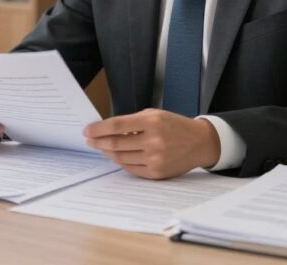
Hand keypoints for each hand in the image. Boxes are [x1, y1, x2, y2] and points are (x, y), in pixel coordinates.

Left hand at [83, 109, 220, 178]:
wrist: (199, 143)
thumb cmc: (174, 126)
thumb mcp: (155, 115)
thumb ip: (132, 122)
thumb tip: (105, 130)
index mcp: (152, 122)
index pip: (116, 126)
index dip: (98, 129)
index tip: (87, 130)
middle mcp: (154, 141)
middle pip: (115, 143)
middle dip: (98, 142)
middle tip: (89, 140)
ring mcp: (155, 159)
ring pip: (120, 157)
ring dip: (107, 152)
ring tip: (102, 147)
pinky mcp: (157, 173)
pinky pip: (130, 168)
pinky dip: (120, 162)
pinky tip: (115, 156)